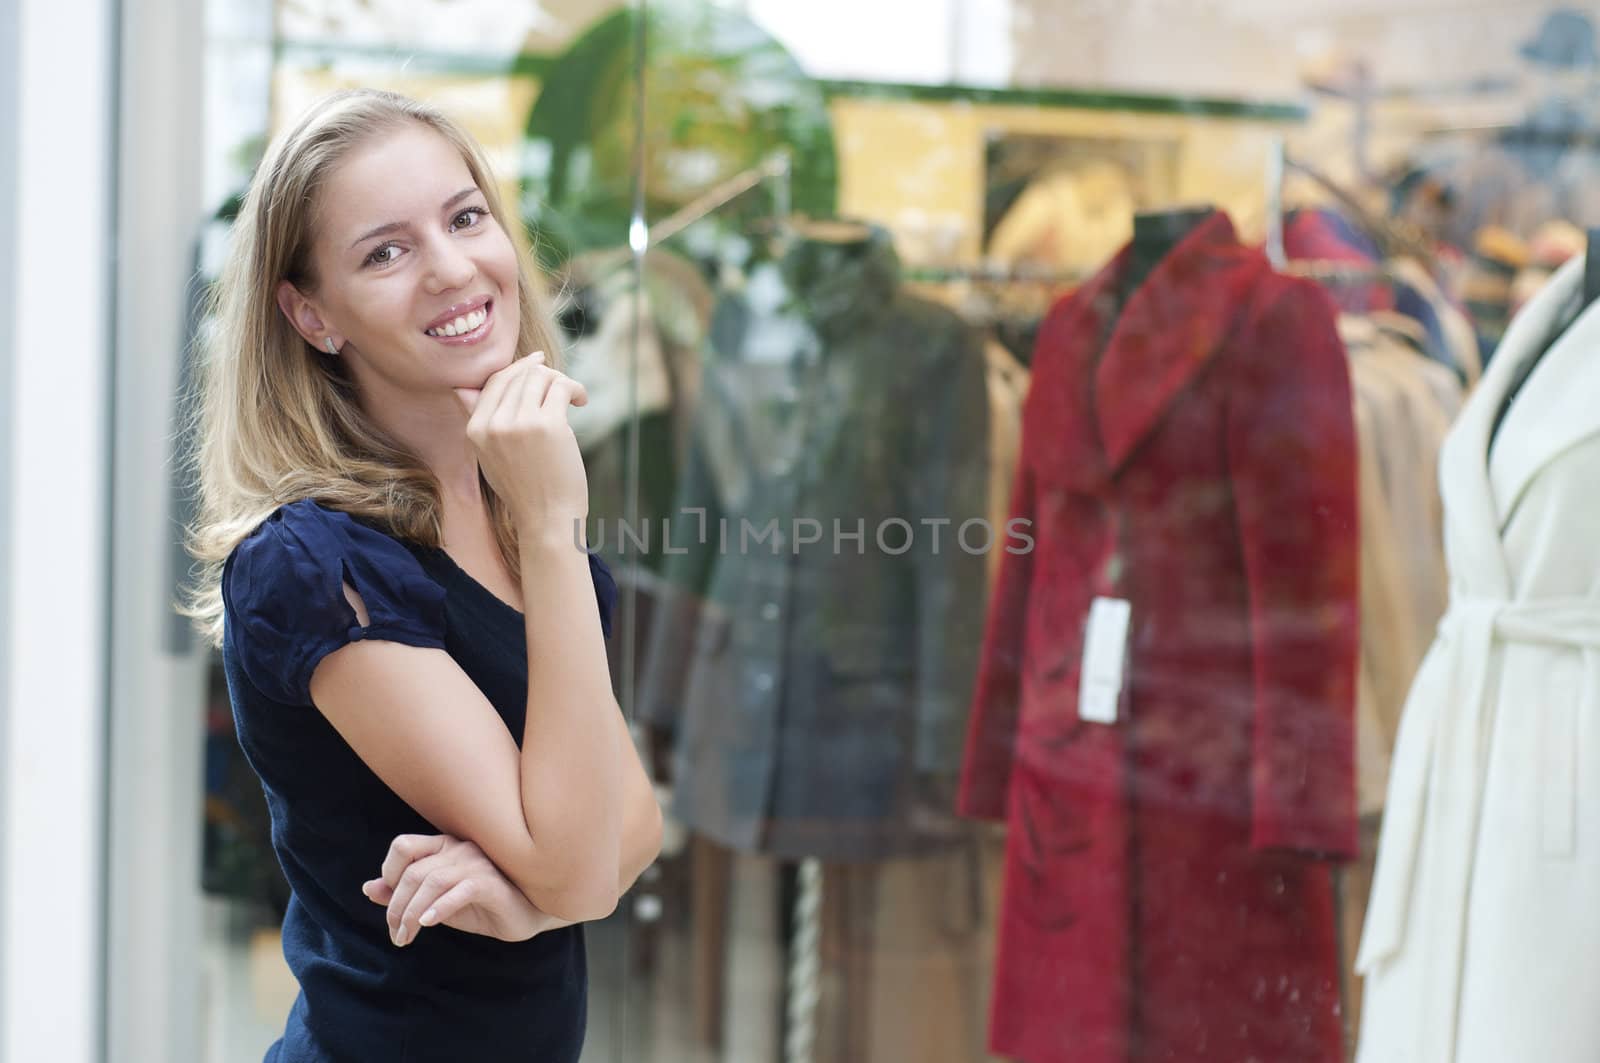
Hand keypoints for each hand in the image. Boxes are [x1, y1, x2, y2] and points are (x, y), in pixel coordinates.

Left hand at [362, 833, 573, 946]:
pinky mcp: (491, 884)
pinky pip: (459, 890)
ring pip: (431, 882)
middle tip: (397, 935)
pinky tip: (429, 924)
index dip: (388, 873)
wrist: (527, 914)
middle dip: (396, 908)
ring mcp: (476, 864)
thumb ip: (405, 894)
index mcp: (444, 847)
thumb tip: (368, 889)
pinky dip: (439, 908)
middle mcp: (459, 849)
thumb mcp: (436, 902)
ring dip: (412, 914)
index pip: (403, 846)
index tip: (390, 906)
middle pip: (412, 872)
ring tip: (407, 937)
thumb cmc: (481, 905)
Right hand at [453, 350, 590, 539]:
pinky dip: (575, 389)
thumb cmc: (525, 489)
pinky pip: (562, 387)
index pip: (495, 381)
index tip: (540, 364)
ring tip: (574, 399)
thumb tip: (462, 389)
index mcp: (475, 429)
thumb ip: (480, 421)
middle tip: (564, 389)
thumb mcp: (489, 456)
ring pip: (541, 377)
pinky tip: (581, 402)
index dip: (519, 368)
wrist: (547, 519)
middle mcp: (493, 424)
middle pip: (521, 375)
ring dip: (562, 382)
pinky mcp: (548, 425)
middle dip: (546, 376)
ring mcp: (520, 423)